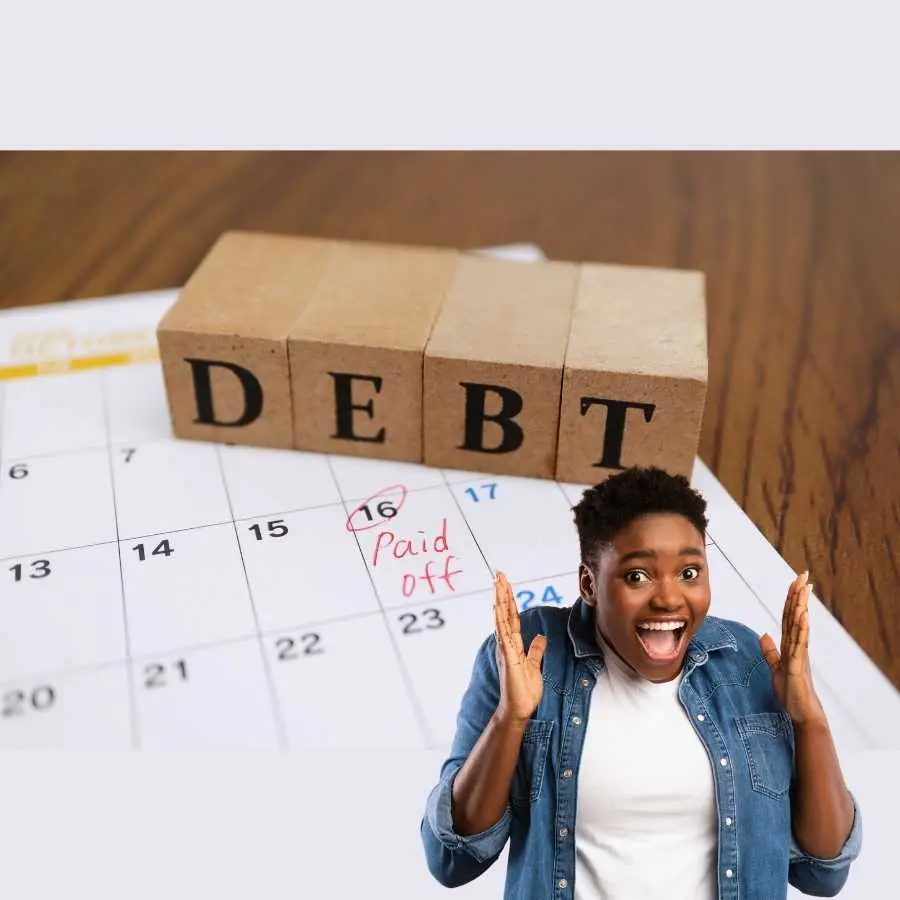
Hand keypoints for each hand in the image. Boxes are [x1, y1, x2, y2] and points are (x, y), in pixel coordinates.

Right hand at [493, 571, 545, 724]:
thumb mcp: (534, 665)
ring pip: (501, 620)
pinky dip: (500, 621)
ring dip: (499, 602)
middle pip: (504, 613)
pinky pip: (503, 635)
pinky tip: (498, 609)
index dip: (509, 599)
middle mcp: (507, 644)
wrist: (519, 709)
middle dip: (502, 593)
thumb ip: (536, 650)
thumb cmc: (524, 690)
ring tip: (497, 585)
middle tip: (499, 575)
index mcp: (514, 644)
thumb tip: (540, 636)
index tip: (505, 583)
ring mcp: (506, 650)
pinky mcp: (508, 658)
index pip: (512, 616)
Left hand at [760, 571, 826, 726]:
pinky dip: (802, 629)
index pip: (789, 616)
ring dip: (801, 606)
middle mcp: (797, 645)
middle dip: (798, 594)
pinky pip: (800, 644)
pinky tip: (804, 616)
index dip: (791, 599)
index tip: (795, 581)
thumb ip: (770, 652)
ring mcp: (799, 654)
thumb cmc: (791, 693)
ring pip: (799, 625)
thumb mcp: (776, 669)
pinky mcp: (798, 665)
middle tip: (803, 574)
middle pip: (796, 615)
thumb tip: (764, 634)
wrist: (801, 713)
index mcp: (790, 644)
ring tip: (804, 588)